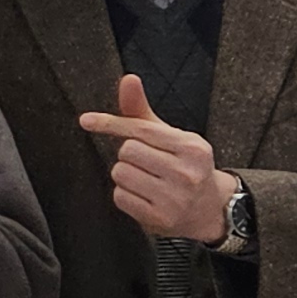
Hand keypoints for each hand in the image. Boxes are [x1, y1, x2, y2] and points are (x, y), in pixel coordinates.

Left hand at [80, 74, 236, 247]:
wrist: (210, 210)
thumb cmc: (184, 166)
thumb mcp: (170, 137)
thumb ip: (142, 112)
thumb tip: (128, 79)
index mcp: (193, 147)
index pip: (141, 129)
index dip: (111, 123)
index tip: (86, 120)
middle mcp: (187, 172)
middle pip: (127, 151)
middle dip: (129, 155)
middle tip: (146, 163)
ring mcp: (175, 198)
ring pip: (120, 173)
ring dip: (125, 174)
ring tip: (146, 179)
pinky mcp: (161, 219)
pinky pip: (120, 197)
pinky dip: (125, 195)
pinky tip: (145, 196)